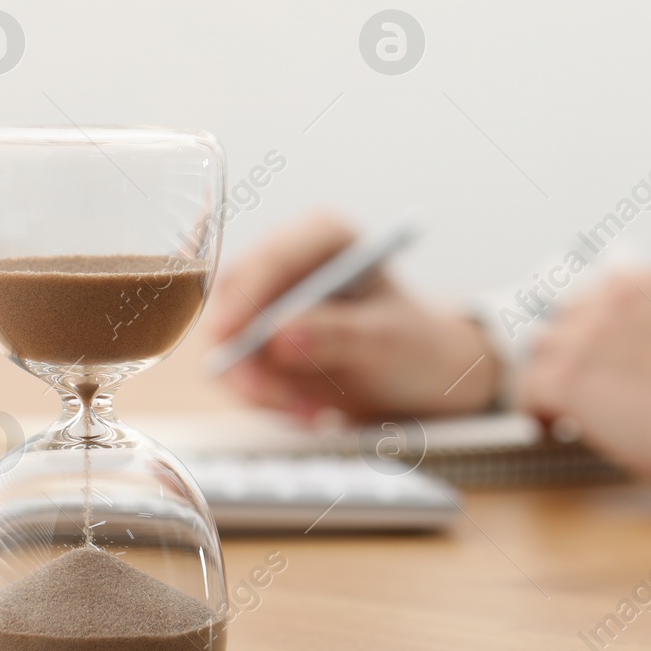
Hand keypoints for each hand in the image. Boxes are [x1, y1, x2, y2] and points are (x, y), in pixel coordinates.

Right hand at [206, 211, 497, 420]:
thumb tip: (280, 338)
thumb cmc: (413, 345)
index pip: (273, 258)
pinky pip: (239, 373)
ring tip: (314, 414)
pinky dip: (267, 399)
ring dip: (262, 386)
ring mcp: (268, 304)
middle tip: (269, 395)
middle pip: (236, 300)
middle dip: (247, 353)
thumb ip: (336, 335)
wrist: (421, 377)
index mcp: (323, 237)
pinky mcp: (258, 343)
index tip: (234, 332)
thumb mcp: (385, 340)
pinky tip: (311, 413)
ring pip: (229, 343)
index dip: (248, 293)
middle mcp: (287, 263)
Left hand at [519, 269, 650, 490]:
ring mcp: (588, 331)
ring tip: (566, 410)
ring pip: (547, 350)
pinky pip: (531, 388)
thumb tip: (649, 348)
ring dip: (556, 377)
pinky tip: (552, 427)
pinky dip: (538, 410)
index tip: (603, 360)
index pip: (604, 296)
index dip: (599, 332)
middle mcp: (616, 293)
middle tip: (586, 389)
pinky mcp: (568, 374)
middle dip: (577, 352)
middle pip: (570, 318)